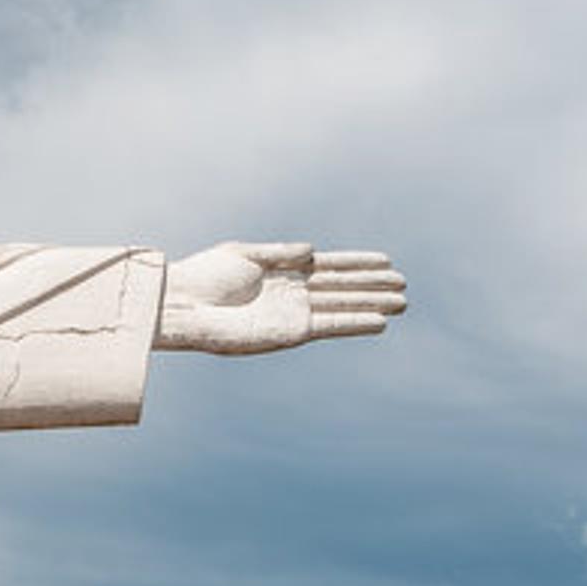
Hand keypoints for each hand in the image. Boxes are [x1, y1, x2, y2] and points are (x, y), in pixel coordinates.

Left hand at [158, 243, 405, 354]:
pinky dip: (354, 324)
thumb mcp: (244, 253)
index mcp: (282, 271)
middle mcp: (292, 294)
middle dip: (372, 287)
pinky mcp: (288, 334)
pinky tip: (378, 322)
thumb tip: (313, 251)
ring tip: (402, 303)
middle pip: (342, 288)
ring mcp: (292, 314)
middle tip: (404, 285)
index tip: (386, 261)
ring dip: (371, 306)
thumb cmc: (204, 276)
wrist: (182, 305)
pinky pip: (330, 327)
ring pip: (342, 308)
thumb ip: (280, 252)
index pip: (329, 266)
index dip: (357, 264)